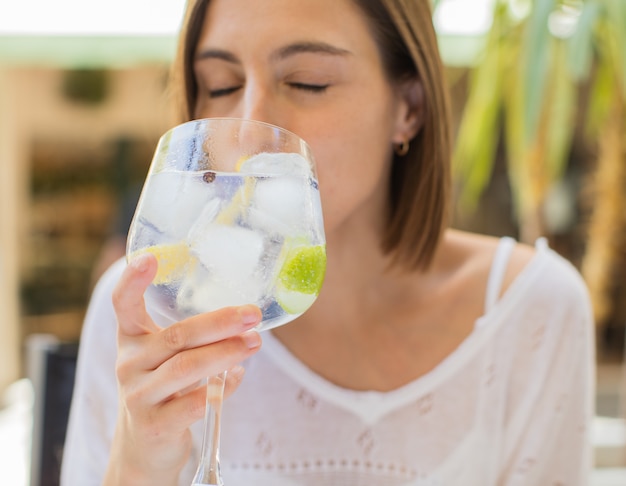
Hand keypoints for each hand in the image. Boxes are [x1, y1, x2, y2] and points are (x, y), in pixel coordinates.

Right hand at [104, 253, 261, 485]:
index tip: (151, 258)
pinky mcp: (154, 425)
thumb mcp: (169, 362)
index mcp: (132, 341)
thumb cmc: (163, 393)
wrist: (143, 450)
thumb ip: (199, 343)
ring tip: (254, 342)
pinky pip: (193, 403)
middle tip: (252, 314)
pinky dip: (219, 391)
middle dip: (220, 322)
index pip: (123, 305)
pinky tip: (235, 380)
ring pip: (188, 367)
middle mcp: (129, 364)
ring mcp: (138, 396)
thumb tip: (246, 329)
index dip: (133, 280)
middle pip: (177, 335)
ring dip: (227, 352)